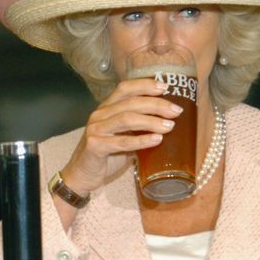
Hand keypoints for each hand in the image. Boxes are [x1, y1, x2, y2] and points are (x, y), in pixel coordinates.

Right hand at [59, 78, 183, 195]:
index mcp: (106, 108)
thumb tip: (168, 120)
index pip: (125, 88)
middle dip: (156, 104)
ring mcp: (96, 130)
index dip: (145, 85)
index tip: (165, 87)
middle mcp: (100, 115)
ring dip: (151, 121)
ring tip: (170, 126)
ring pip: (127, 119)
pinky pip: (121, 142)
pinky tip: (156, 140)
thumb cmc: (107, 155)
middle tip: (176, 111)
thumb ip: (138, 126)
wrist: (83, 174)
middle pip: (130, 103)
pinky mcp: (95, 146)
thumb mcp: (123, 135)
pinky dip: (141, 140)